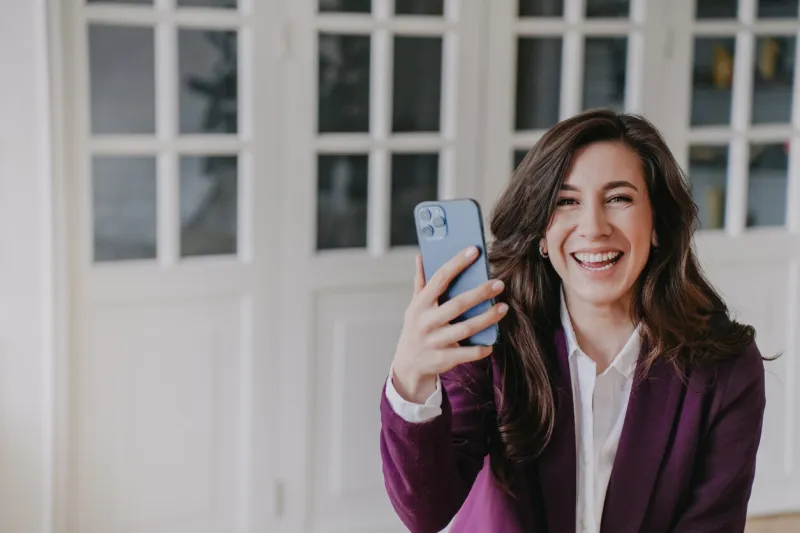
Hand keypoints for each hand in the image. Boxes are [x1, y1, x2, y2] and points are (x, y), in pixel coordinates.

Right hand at [391, 246, 507, 403]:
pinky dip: (480, 349)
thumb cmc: (416, 328)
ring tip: (504, 308)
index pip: (439, 279)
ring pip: (465, 329)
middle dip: (479, 293)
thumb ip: (420, 282)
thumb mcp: (414, 306)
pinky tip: (492, 343)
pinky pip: (466, 353)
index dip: (457, 264)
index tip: (474, 251)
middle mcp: (426, 322)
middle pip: (456, 305)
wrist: (407, 364)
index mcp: (420, 304)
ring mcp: (434, 341)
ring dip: (486, 319)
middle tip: (499, 284)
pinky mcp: (442, 359)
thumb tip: (421, 256)